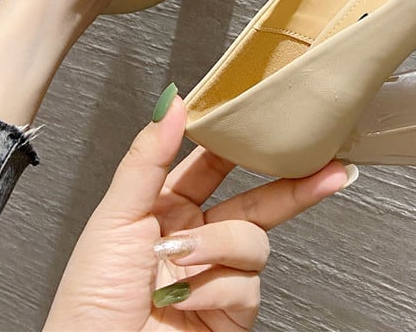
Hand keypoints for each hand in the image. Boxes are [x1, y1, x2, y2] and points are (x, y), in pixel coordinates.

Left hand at [43, 86, 354, 330]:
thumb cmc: (89, 297)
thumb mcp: (115, 214)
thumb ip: (147, 157)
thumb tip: (174, 105)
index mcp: (168, 207)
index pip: (214, 165)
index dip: (241, 146)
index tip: (266, 123)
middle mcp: (197, 238)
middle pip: (257, 203)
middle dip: (293, 186)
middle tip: (326, 169)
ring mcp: (214, 276)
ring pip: (253, 242)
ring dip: (220, 247)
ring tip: (184, 260)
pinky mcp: (229, 314)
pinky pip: (248, 286)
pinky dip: (216, 288)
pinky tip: (187, 296)